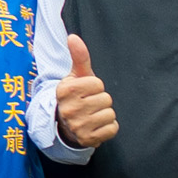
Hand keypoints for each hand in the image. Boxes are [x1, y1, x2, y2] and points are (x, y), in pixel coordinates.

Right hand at [53, 30, 116, 147]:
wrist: (66, 124)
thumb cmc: (76, 96)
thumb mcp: (76, 76)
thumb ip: (79, 57)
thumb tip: (73, 37)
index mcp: (65, 91)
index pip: (97, 83)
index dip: (95, 86)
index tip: (86, 92)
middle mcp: (69, 109)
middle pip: (106, 99)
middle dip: (101, 100)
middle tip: (89, 104)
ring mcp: (78, 126)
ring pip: (110, 114)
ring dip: (105, 114)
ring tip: (92, 115)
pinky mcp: (88, 139)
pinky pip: (112, 128)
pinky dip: (108, 127)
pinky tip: (97, 126)